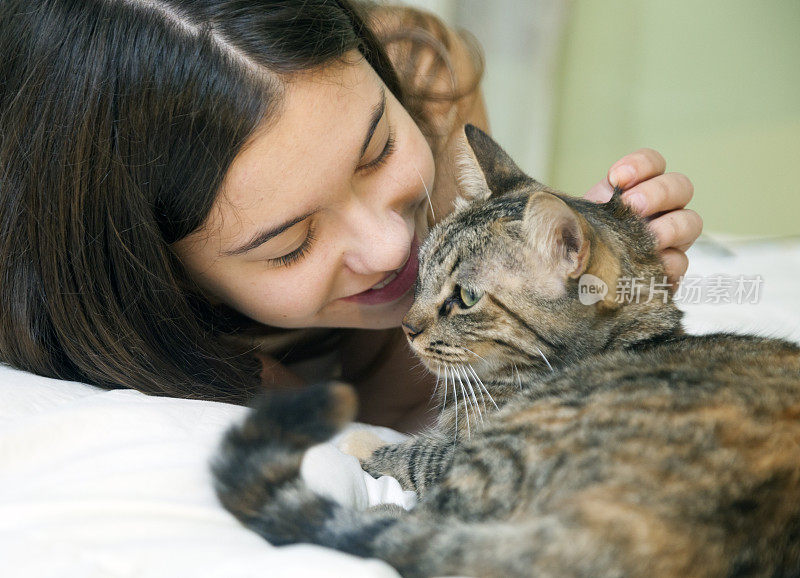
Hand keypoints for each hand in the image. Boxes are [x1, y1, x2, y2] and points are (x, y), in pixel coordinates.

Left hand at [583, 148, 701, 286]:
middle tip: (633, 205)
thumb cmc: (584, 238)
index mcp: (640, 188)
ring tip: (647, 235)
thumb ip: (588, 207)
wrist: (580, 274)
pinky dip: (668, 262)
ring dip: (670, 227)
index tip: (616, 178)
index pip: (653, 163)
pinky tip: (650, 263)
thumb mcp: (582, 218)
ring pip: (691, 222)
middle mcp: (663, 208)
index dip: (640, 165)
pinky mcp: (670, 268)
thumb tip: (584, 208)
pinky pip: (681, 262)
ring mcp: (672, 238)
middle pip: (681, 186)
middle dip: (658, 192)